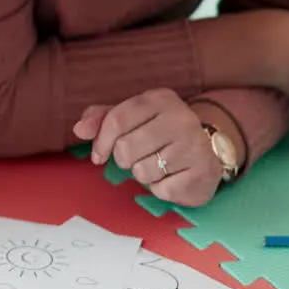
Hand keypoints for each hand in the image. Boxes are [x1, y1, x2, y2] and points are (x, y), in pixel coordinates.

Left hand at [75, 88, 223, 206]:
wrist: (209, 149)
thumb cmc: (158, 132)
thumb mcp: (130, 117)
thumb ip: (101, 119)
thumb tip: (79, 129)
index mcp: (159, 98)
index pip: (116, 120)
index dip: (100, 142)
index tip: (98, 156)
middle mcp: (181, 117)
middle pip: (126, 148)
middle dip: (124, 159)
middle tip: (138, 157)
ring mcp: (195, 145)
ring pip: (142, 171)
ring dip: (143, 174)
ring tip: (158, 165)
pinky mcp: (203, 172)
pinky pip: (162, 189)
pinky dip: (161, 188)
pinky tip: (173, 176)